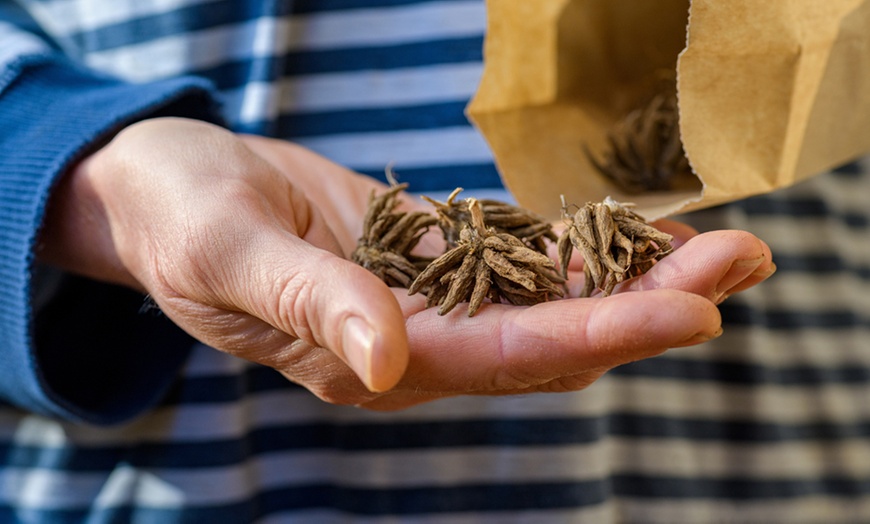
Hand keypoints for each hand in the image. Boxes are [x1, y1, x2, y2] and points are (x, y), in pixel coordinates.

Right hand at [39, 118, 773, 409]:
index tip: (694, 309)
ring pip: (549, 301)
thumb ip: (308, 303)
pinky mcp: (429, 262)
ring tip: (727, 246)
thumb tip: (387, 359)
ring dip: (637, 276)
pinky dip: (584, 249)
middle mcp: (412, 343)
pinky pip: (519, 262)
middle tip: (748, 260)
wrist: (171, 191)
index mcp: (366, 358)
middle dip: (650, 303)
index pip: (503, 354)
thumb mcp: (228, 253)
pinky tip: (645, 234)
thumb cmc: (181, 219)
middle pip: (551, 334)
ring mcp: (426, 304)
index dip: (601, 330)